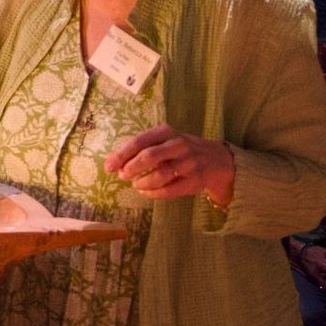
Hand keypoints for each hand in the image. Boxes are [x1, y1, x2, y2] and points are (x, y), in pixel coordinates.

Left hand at [105, 125, 234, 206]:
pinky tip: (146, 192)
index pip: (139, 141)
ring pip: (160, 175)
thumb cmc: (179, 150)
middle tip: (122, 176)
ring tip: (136, 184)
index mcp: (166, 133)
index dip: (121, 155)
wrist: (216, 159)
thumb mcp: (162, 141)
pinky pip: (170, 190)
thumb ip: (139, 149)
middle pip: (149, 156)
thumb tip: (111, 161)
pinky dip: (154, 193)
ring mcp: (189, 163)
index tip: (109, 167)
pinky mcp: (195, 180)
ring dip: (143, 182)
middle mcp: (179, 145)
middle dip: (131, 168)